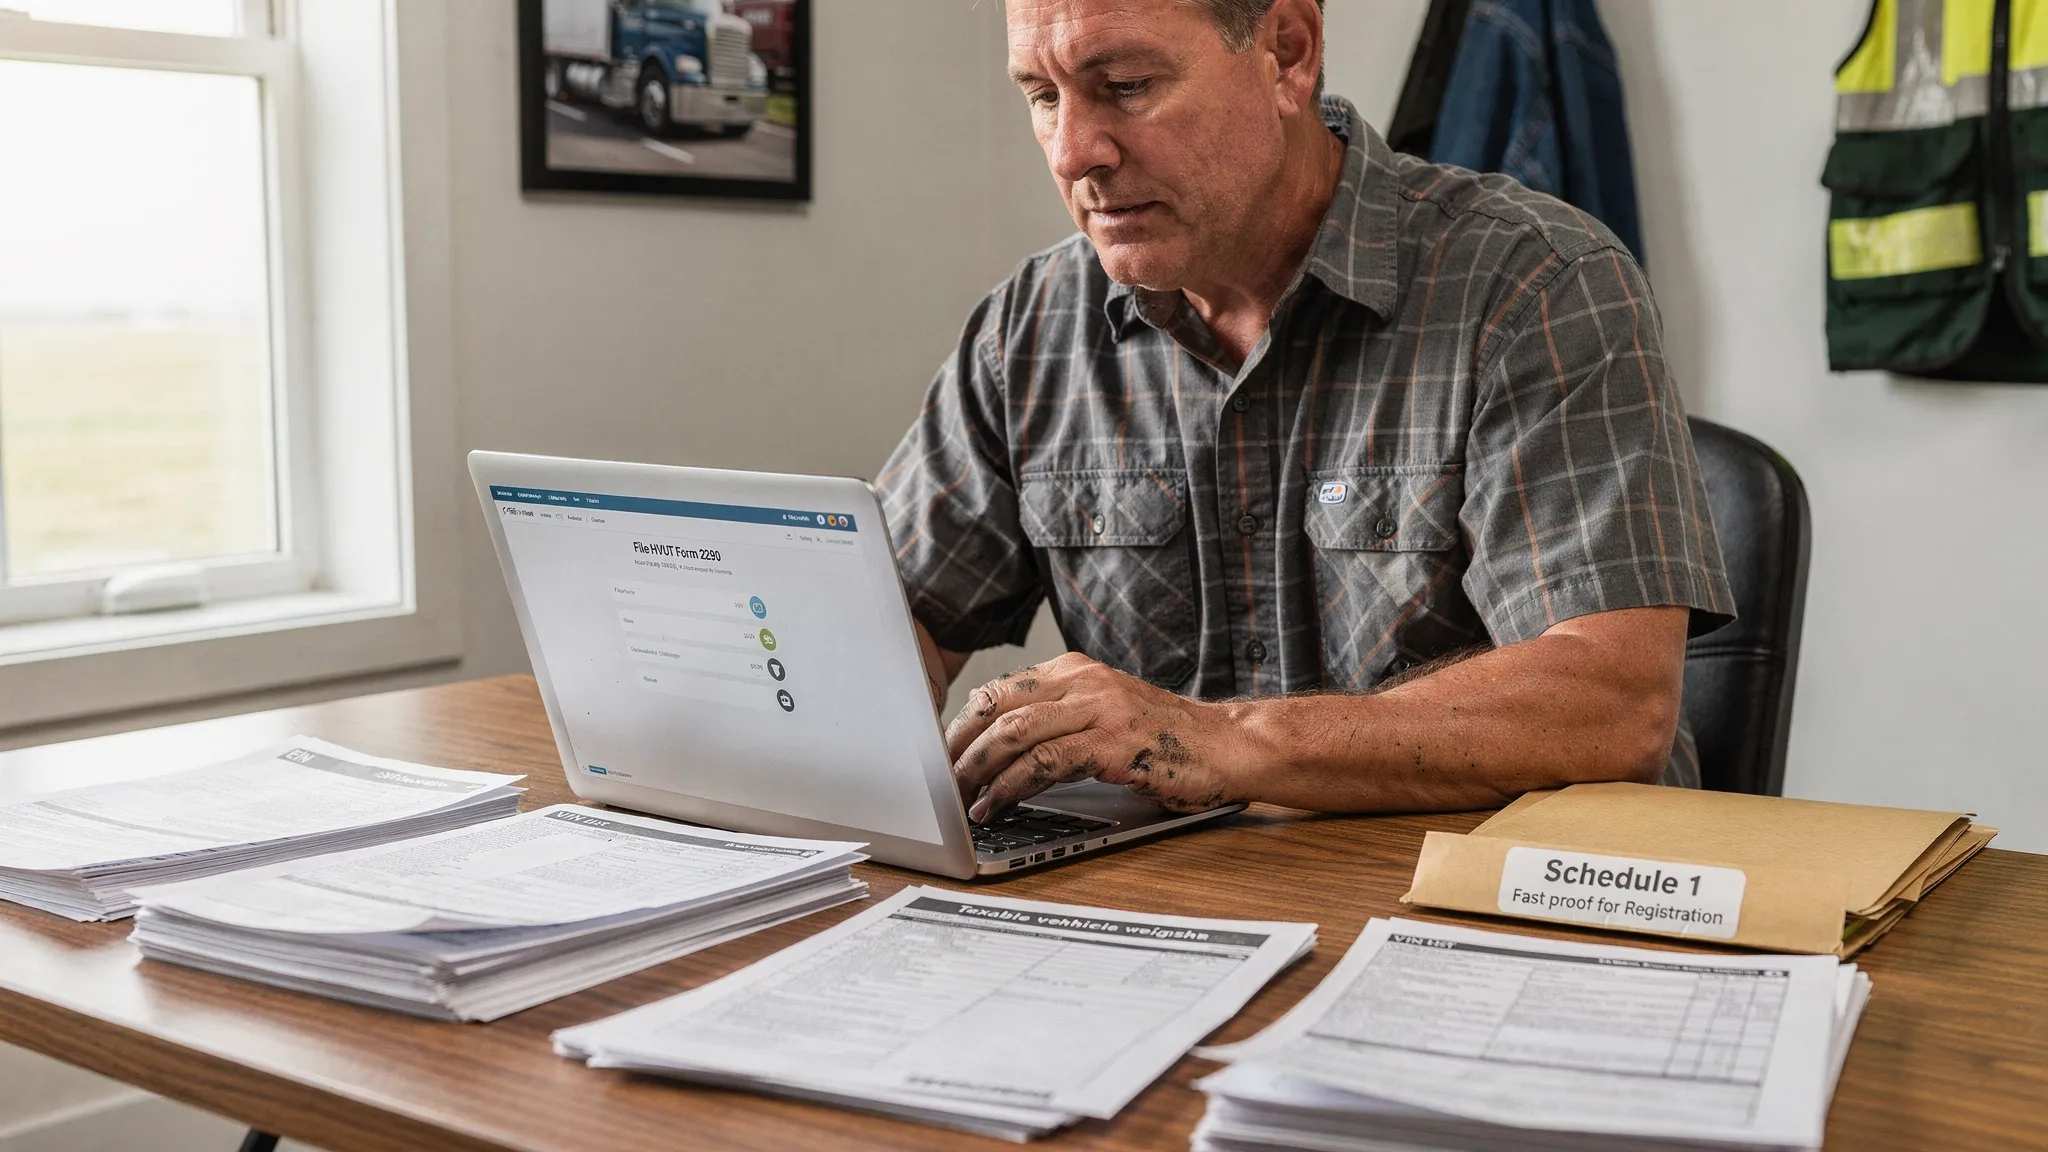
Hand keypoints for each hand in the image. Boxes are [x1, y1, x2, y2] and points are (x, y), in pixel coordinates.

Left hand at [945, 652, 1244, 821]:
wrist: (1229, 746)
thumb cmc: (1167, 741)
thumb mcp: (1104, 718)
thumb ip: (1059, 723)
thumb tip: (999, 752)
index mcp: (1075, 671)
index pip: (999, 690)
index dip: (962, 725)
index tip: (941, 756)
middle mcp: (1083, 681)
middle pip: (997, 705)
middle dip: (958, 746)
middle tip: (938, 781)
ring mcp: (1100, 708)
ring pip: (1014, 731)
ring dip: (977, 769)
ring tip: (958, 798)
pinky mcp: (1114, 743)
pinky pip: (1045, 762)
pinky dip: (1010, 787)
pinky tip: (995, 805)